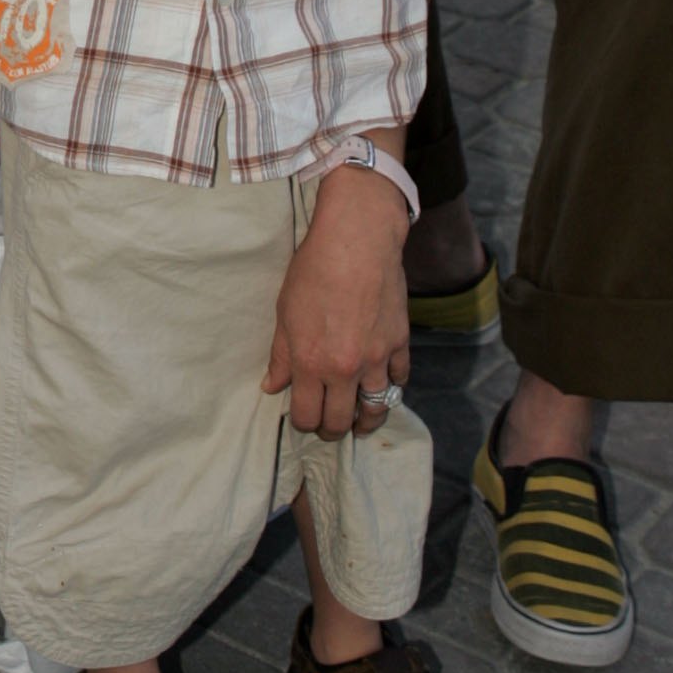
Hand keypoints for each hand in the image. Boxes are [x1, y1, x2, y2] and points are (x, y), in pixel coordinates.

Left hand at [265, 167, 410, 438]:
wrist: (356, 242)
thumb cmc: (313, 271)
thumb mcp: (285, 312)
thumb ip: (281, 356)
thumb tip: (272, 386)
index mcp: (311, 364)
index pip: (307, 416)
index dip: (303, 423)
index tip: (303, 418)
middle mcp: (345, 370)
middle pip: (341, 421)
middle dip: (332, 429)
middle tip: (329, 426)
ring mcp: (377, 359)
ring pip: (376, 409)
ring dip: (366, 420)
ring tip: (360, 421)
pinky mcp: (400, 344)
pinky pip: (399, 380)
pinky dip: (391, 387)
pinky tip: (383, 385)